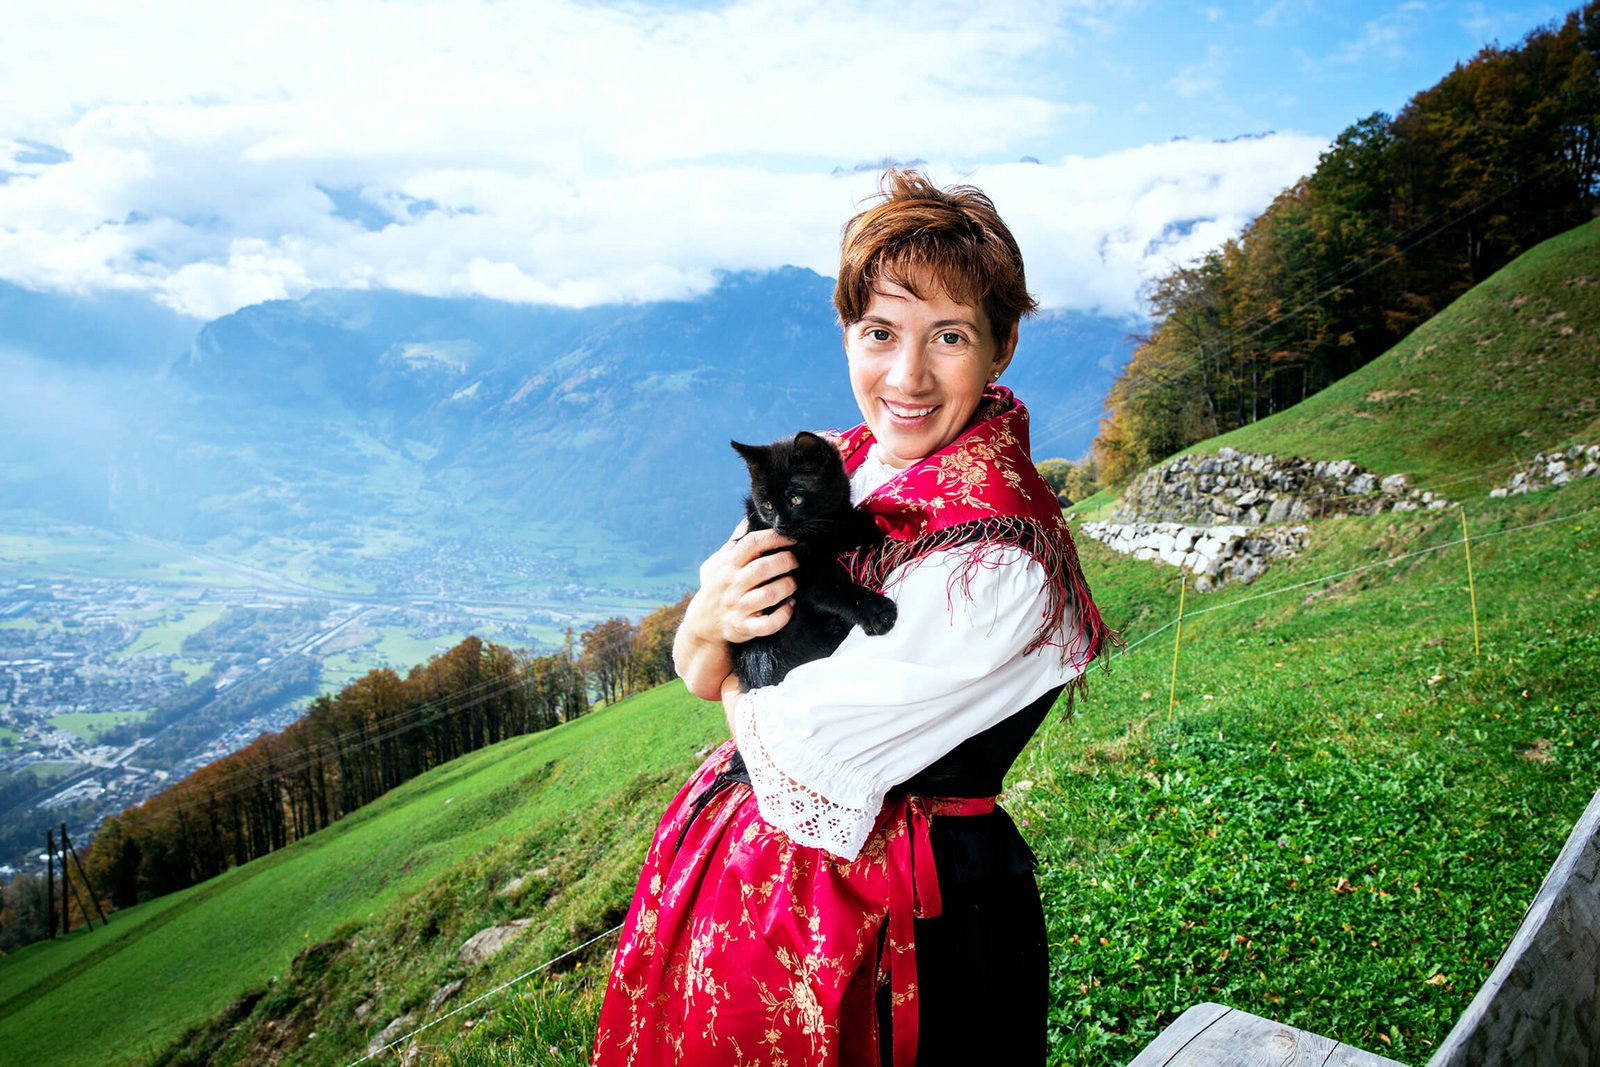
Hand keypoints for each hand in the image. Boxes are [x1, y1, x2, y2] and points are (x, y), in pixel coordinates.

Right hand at [695, 520, 797, 641]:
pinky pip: (768, 624)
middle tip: (796, 561)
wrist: (703, 623)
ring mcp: (738, 606)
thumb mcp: (719, 562)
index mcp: (728, 564)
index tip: (792, 538)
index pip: (751, 544)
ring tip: (793, 583)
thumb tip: (749, 517)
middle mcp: (732, 584)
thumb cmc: (717, 586)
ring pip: (768, 595)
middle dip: (786, 562)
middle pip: (763, 568)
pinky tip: (790, 606)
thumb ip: (736, 541)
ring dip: (787, 586)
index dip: (774, 537)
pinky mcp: (744, 627)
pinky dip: (783, 615)